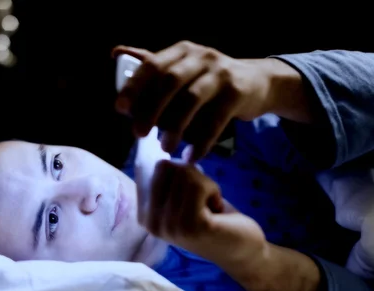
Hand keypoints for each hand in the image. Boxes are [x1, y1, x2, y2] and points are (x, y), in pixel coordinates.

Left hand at [113, 41, 272, 160]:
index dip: (134, 86)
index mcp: (182, 52)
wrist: (257, 83)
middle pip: (170, 81)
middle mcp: (201, 57)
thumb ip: (154, 66)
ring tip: (165, 148)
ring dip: (175, 127)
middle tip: (138, 134)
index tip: (120, 108)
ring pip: (192, 100)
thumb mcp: (183, 69)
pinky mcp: (238, 93)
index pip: (153, 64)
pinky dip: (202, 141)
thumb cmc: (210, 81)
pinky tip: (192, 156)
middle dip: (151, 109)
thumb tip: (116, 53)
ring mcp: (221, 73)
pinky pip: (216, 120)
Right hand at [137, 159, 266, 268]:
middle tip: (201, 197)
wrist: (241, 249)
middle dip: (190, 174)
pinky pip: (198, 185)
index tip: (187, 189)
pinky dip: (213, 190)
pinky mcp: (191, 226)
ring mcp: (169, 226)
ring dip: (204, 183)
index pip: (148, 167)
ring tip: (209, 205)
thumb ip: (164, 179)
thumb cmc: (213, 218)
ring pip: (183, 173)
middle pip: (165, 166)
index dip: (175, 168)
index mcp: (145, 215)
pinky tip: (215, 209)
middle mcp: (151, 223)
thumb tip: (154, 150)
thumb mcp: (182, 197)